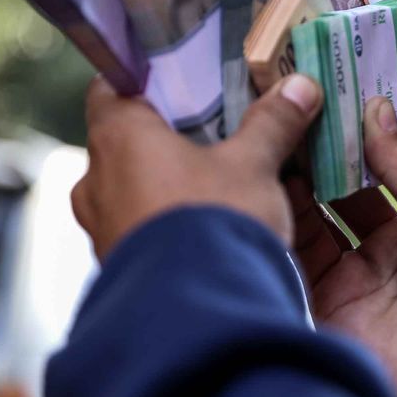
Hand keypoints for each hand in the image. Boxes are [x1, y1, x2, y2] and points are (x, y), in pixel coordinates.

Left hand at [72, 73, 321, 259]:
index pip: (112, 86)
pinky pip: (140, 228)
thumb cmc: (215, 220)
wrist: (198, 317)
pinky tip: (207, 227)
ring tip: (217, 184)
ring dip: (168, 183)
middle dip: (167, 136)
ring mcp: (102, 228)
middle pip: (125, 140)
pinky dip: (168, 221)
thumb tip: (300, 85)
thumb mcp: (255, 165)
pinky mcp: (118, 267)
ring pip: (132, 188)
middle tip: (212, 132)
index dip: (143, 79)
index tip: (177, 80)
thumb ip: (273, 123)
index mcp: (118, 137)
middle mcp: (96, 180)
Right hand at [290, 96, 396, 396]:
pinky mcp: (324, 302)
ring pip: (313, 215)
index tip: (340, 87)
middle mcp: (383, 241)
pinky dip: (279, 223)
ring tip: (272, 129)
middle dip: (321, 149)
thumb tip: (379, 110)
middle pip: (342, 185)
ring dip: (295, 179)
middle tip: (293, 101)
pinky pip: (295, 256)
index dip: (365, 128)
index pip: (387, 161)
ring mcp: (351, 271)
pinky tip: (262, 184)